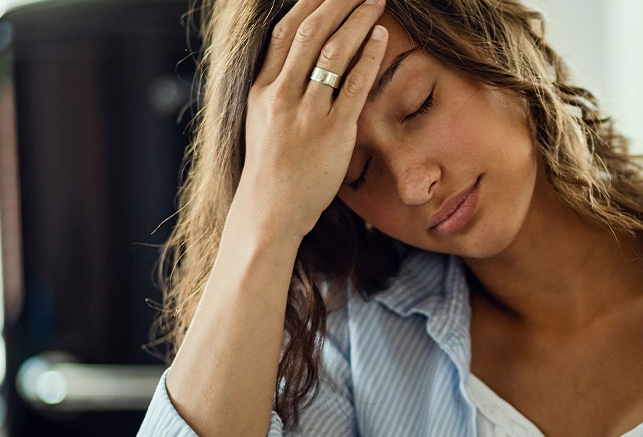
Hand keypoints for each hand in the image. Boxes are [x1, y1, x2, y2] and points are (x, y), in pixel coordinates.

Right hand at [234, 0, 389, 239]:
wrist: (271, 210)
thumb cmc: (272, 169)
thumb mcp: (261, 120)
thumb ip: (277, 89)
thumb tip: (295, 62)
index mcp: (261, 88)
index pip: (285, 32)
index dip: (308, 3)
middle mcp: (281, 94)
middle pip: (311, 33)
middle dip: (338, 2)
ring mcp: (307, 112)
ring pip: (333, 52)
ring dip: (358, 21)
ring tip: (376, 0)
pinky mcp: (332, 131)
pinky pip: (353, 85)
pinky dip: (368, 57)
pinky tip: (380, 38)